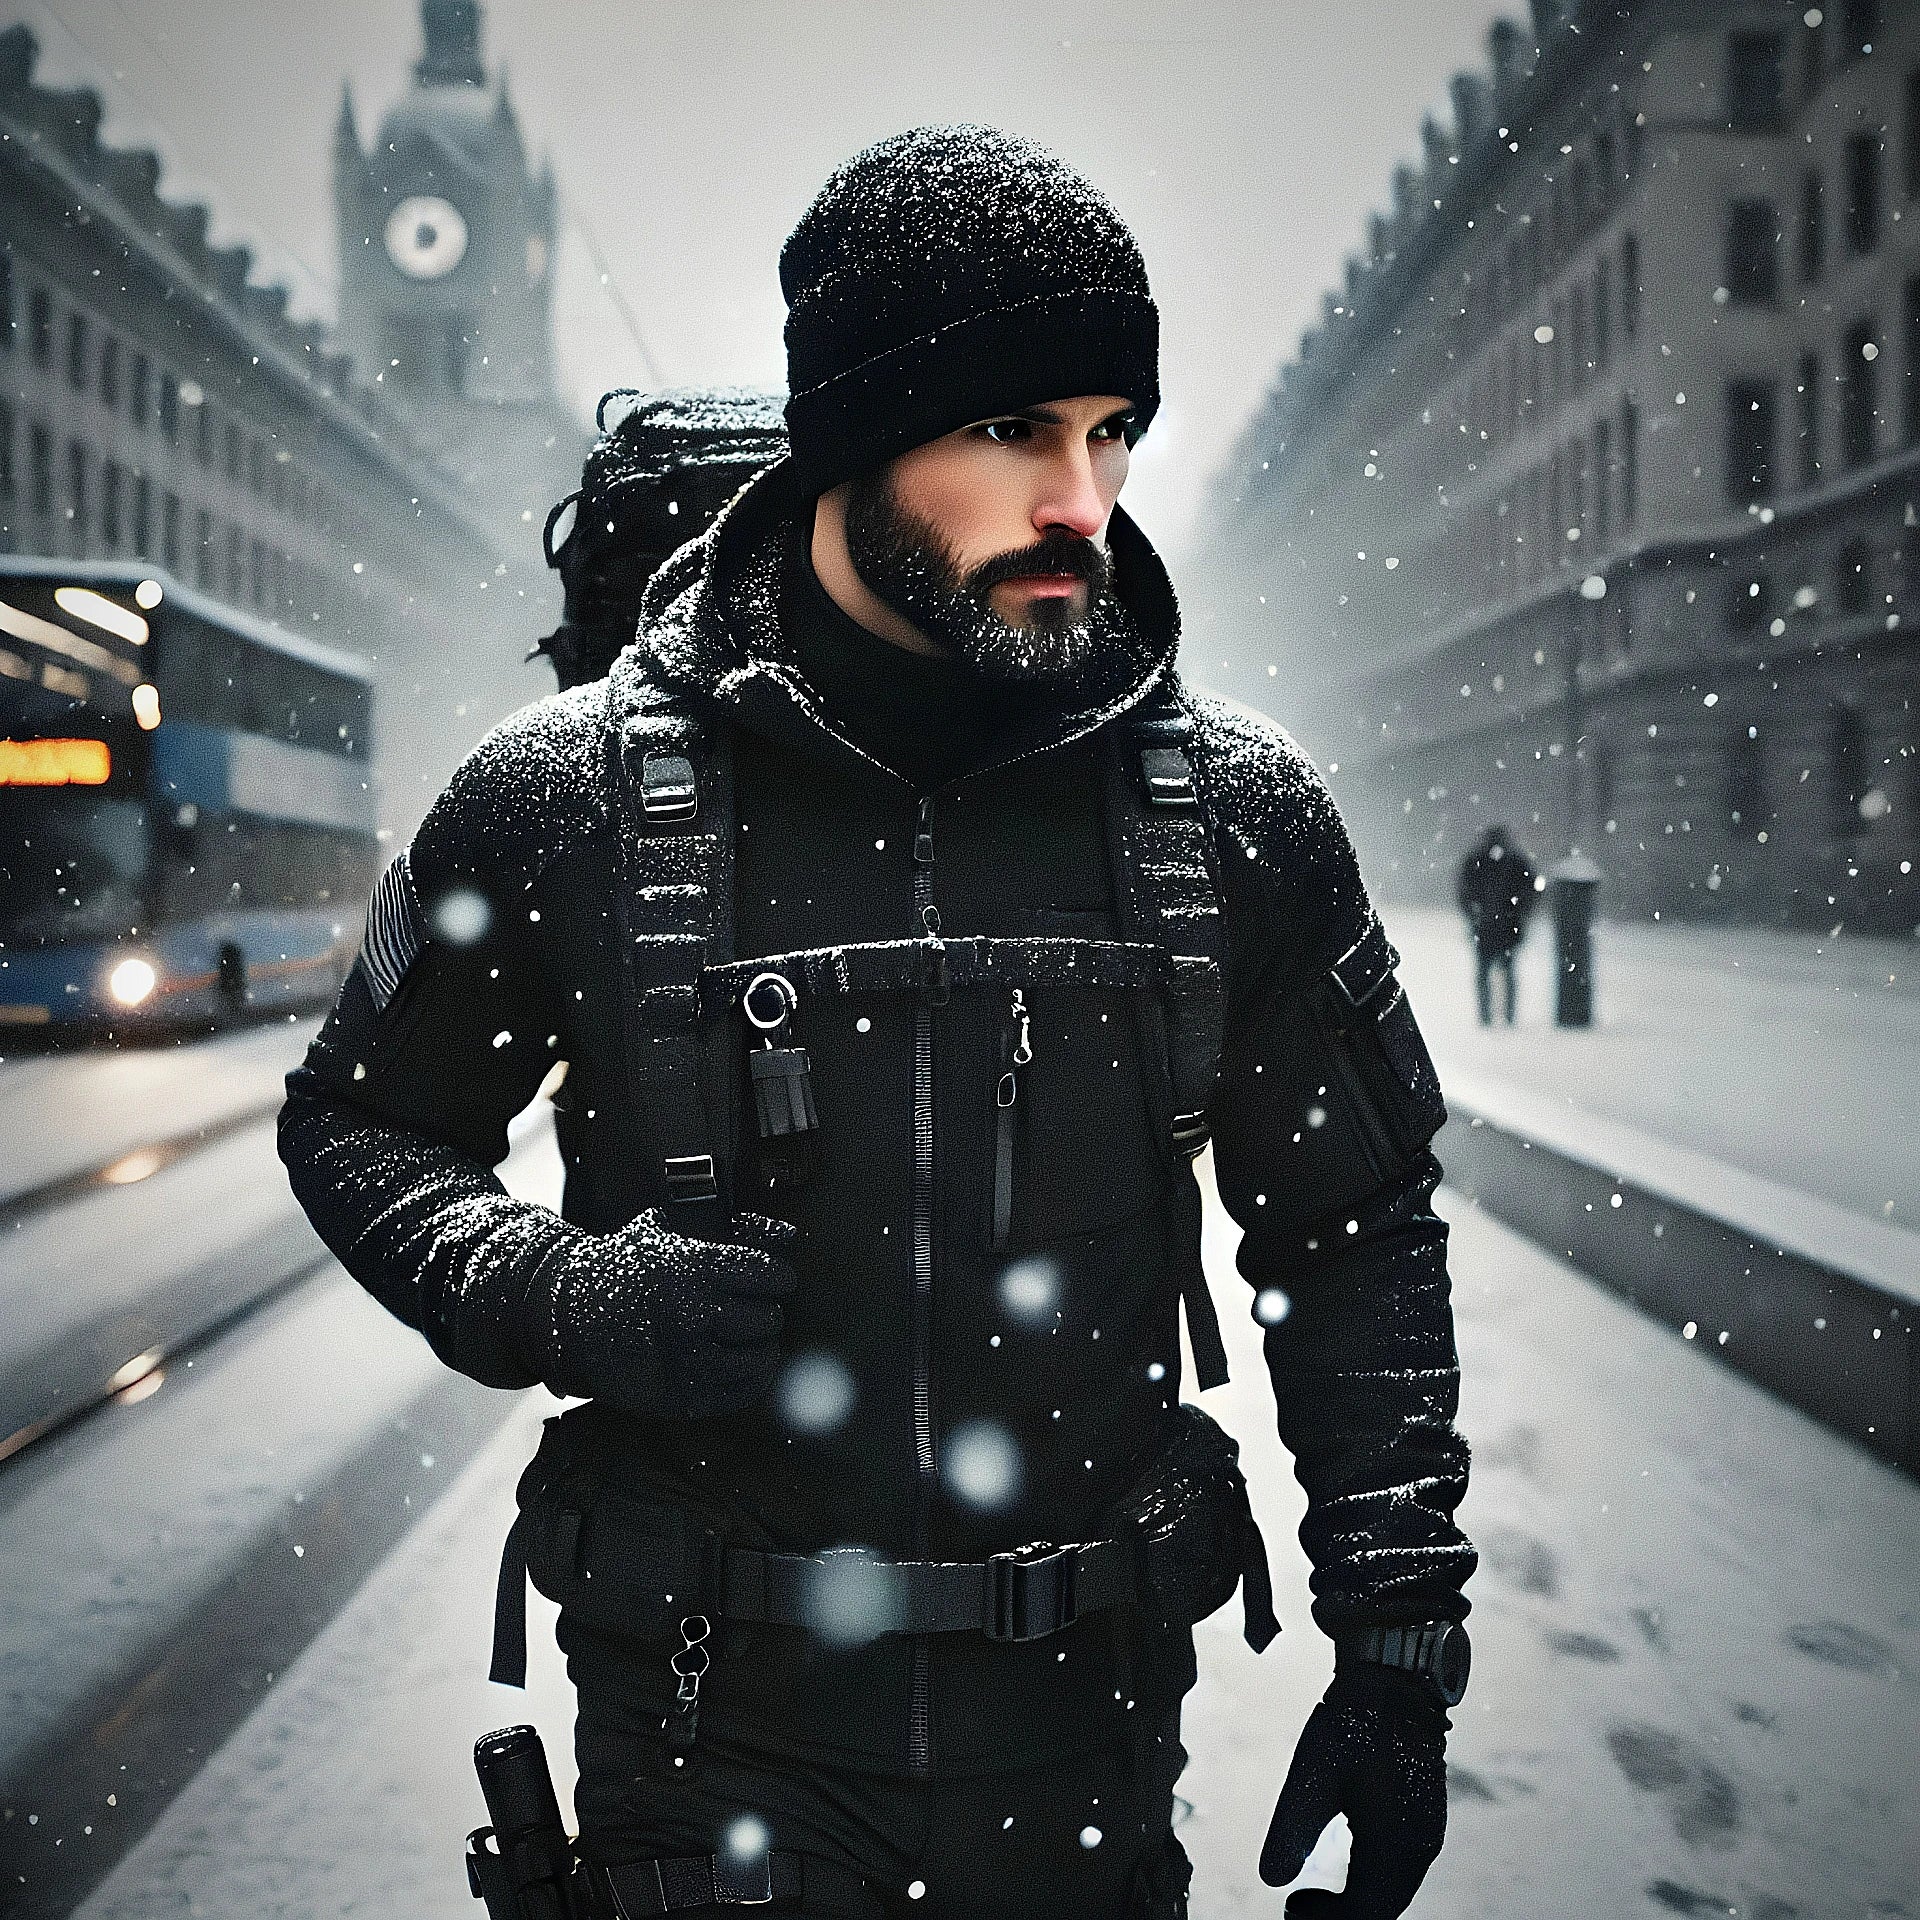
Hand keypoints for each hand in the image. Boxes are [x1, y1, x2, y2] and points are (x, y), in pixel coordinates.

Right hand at [536, 1206, 798, 1417]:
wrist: (566, 1316)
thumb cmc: (620, 1268)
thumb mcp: (660, 1231)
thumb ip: (718, 1228)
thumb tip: (788, 1233)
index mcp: (694, 1268)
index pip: (769, 1274)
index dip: (777, 1277)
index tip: (775, 1280)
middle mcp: (695, 1312)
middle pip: (769, 1318)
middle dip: (767, 1312)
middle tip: (756, 1310)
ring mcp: (688, 1358)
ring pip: (761, 1358)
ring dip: (762, 1347)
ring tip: (749, 1339)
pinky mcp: (682, 1396)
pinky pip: (743, 1392)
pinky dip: (753, 1379)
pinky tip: (744, 1365)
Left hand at [1259, 1665, 1448, 1917]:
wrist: (1396, 1679)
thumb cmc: (1354, 1721)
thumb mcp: (1313, 1771)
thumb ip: (1293, 1829)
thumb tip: (1270, 1880)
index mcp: (1398, 1843)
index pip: (1369, 1911)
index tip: (1290, 1909)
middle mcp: (1420, 1847)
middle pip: (1384, 1907)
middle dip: (1342, 1916)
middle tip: (1296, 1908)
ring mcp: (1426, 1833)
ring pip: (1392, 1890)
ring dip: (1357, 1903)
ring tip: (1312, 1898)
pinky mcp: (1422, 1819)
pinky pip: (1399, 1869)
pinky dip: (1370, 1883)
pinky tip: (1344, 1873)